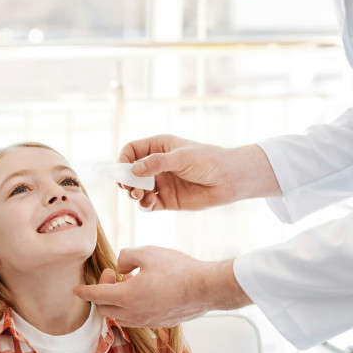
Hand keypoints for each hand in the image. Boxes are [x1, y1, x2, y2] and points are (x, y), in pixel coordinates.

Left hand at [73, 246, 250, 327]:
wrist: (207, 288)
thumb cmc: (178, 269)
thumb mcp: (147, 252)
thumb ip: (126, 257)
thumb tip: (121, 268)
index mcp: (126, 297)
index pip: (96, 296)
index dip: (84, 291)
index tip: (76, 289)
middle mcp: (134, 314)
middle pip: (105, 308)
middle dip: (102, 292)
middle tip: (113, 275)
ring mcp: (147, 322)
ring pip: (120, 316)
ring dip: (117, 301)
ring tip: (129, 282)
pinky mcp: (159, 323)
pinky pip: (136, 318)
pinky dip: (131, 307)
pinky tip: (143, 292)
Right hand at [119, 135, 279, 210]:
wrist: (229, 179)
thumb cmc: (208, 160)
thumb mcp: (181, 157)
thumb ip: (156, 163)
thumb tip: (133, 169)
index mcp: (158, 147)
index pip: (131, 150)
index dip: (123, 160)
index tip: (122, 171)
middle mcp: (157, 165)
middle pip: (130, 172)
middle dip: (126, 181)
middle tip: (130, 188)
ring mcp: (161, 182)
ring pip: (137, 189)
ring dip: (134, 194)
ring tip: (141, 195)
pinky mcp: (167, 200)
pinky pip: (148, 204)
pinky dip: (145, 205)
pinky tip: (151, 203)